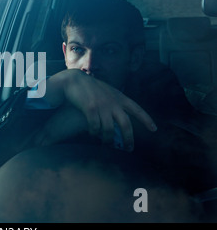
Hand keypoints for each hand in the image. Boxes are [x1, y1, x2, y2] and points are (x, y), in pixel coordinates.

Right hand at [42, 69, 156, 149]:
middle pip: (126, 125)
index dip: (147, 120)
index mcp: (120, 97)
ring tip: (106, 144)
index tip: (154, 129)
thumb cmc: (90, 86)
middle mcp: (113, 103)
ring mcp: (102, 106)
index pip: (137, 109)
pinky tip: (93, 135)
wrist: (74, 80)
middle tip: (129, 149)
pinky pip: (95, 127)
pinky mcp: (90, 109)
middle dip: (128, 139)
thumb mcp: (107, 90)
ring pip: (109, 130)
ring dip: (108, 140)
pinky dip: (95, 133)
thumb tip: (122, 112)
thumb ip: (115, 100)